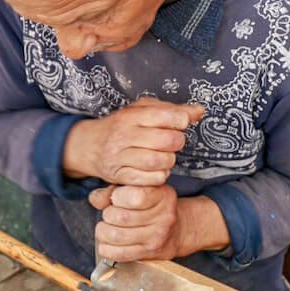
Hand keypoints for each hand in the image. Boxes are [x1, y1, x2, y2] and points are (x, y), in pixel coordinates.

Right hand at [62, 98, 204, 186]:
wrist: (89, 145)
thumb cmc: (123, 126)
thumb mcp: (143, 111)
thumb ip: (172, 110)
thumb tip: (200, 111)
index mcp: (131, 116)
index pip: (165, 115)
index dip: (180, 120)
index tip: (179, 123)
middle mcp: (124, 135)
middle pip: (166, 140)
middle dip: (177, 142)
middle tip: (173, 143)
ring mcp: (120, 157)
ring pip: (159, 161)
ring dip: (169, 160)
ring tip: (165, 156)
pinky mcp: (120, 176)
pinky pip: (150, 180)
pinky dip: (159, 176)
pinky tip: (156, 169)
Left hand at [89, 185, 229, 262]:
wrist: (177, 230)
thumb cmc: (154, 207)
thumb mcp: (140, 189)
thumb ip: (114, 190)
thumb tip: (96, 198)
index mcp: (163, 196)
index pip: (134, 196)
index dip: (117, 196)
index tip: (116, 198)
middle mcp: (163, 217)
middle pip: (120, 217)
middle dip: (107, 214)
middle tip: (110, 214)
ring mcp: (157, 237)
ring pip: (116, 236)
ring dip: (103, 231)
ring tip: (106, 227)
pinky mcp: (149, 253)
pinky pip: (119, 253)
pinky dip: (106, 248)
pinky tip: (107, 242)